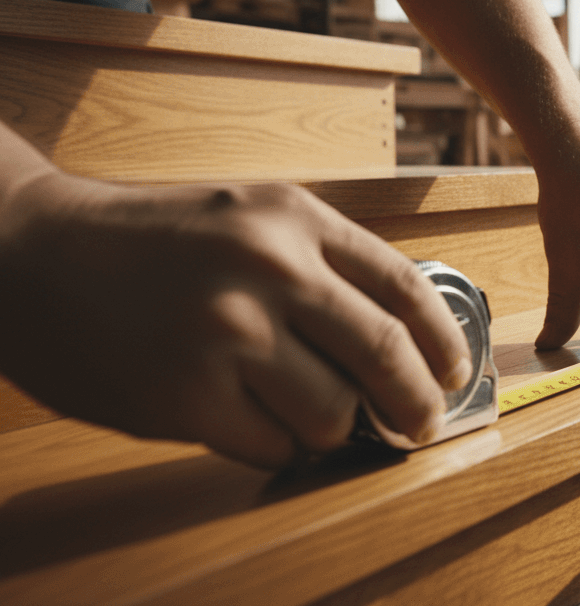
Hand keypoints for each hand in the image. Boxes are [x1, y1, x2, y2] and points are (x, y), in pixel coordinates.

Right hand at [0, 173, 471, 468]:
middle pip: (386, 356)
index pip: (404, 286)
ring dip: (329, 425)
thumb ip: (323, 265)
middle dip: (416, 403)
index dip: (443, 341)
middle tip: (419, 423)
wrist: (31, 252)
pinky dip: (275, 444)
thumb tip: (404, 339)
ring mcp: (226, 335)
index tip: (455, 373)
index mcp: (292, 218)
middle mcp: (268, 269)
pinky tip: (247, 418)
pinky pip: (272, 445)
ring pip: (332, 413)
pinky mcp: (184, 397)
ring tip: (298, 407)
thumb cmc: (151, 239)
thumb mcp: (250, 216)